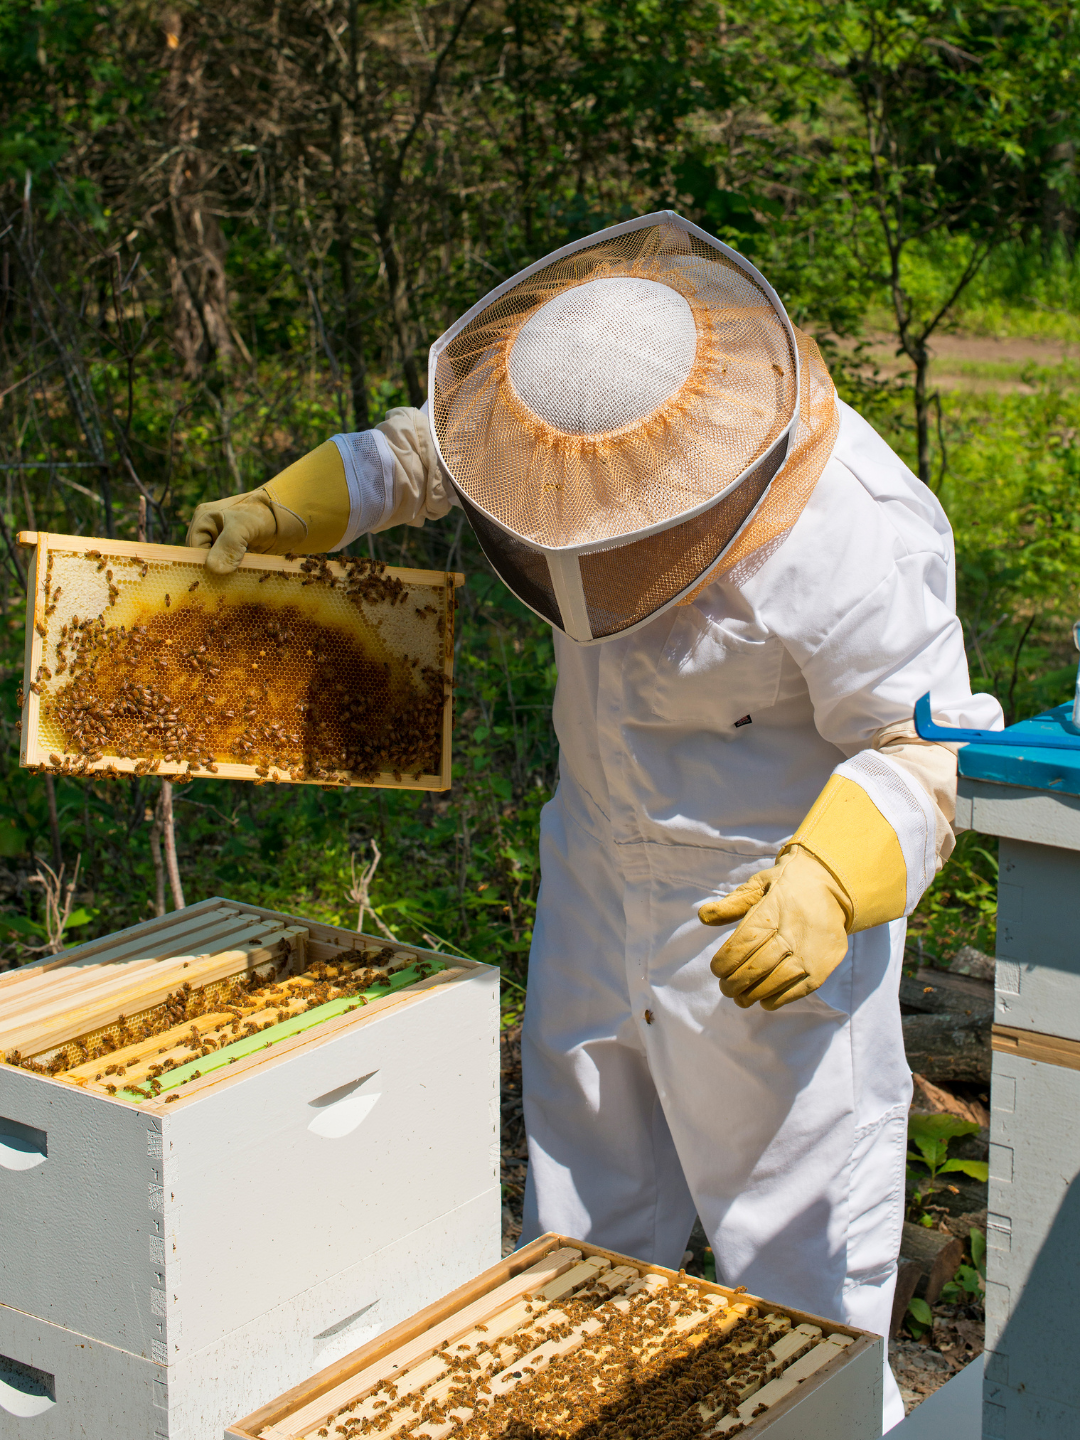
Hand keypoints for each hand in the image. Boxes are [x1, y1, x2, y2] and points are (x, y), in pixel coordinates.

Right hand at [187, 490, 293, 574]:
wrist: (289, 515)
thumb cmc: (263, 514)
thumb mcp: (243, 528)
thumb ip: (228, 546)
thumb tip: (213, 569)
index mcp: (203, 519)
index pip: (193, 550)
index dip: (203, 565)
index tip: (217, 580)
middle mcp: (209, 530)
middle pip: (204, 558)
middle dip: (215, 571)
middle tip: (228, 583)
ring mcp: (223, 540)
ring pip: (217, 563)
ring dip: (226, 573)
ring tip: (237, 580)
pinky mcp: (236, 550)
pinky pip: (230, 566)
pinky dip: (235, 572)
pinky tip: (243, 577)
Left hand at [698, 848, 851, 1009]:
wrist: (834, 887)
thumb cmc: (788, 887)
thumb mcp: (760, 884)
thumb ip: (732, 904)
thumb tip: (702, 916)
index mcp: (772, 912)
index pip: (741, 945)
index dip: (725, 962)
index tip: (716, 969)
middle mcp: (792, 934)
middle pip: (755, 969)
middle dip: (734, 984)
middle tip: (725, 988)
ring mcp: (809, 954)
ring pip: (773, 984)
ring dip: (751, 995)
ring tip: (740, 998)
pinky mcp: (822, 969)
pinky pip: (794, 992)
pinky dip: (775, 1000)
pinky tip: (763, 999)